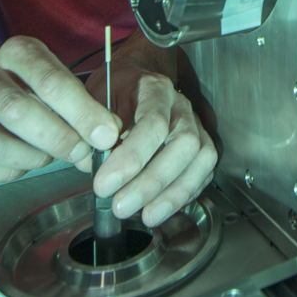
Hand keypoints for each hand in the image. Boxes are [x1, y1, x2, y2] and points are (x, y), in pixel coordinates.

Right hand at [0, 36, 121, 181]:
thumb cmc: (25, 87)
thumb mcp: (56, 82)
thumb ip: (83, 107)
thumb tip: (108, 135)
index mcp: (16, 53)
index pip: (51, 82)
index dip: (83, 113)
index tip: (105, 135)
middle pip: (17, 112)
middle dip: (57, 139)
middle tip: (79, 153)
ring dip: (30, 158)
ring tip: (46, 156)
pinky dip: (4, 172)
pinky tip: (18, 162)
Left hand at [86, 59, 217, 227]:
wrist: (135, 80)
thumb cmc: (114, 92)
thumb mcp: (95, 100)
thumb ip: (93, 131)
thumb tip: (92, 167)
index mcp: (154, 88)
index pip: (153, 122)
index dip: (130, 157)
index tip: (103, 184)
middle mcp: (181, 106)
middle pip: (183, 145)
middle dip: (153, 181)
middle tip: (121, 206)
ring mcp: (196, 126)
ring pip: (201, 160)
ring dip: (173, 194)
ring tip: (145, 216)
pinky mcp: (202, 146)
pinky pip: (203, 173)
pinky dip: (184, 195)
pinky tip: (160, 208)